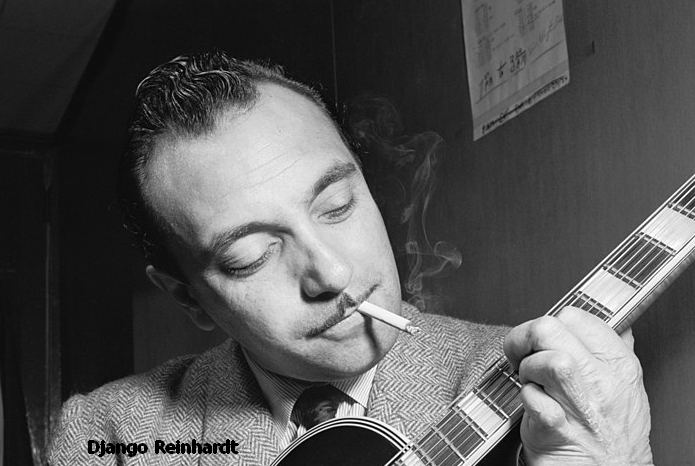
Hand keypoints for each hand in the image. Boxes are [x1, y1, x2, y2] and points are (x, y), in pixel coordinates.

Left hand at [504, 307, 652, 465]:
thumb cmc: (612, 436)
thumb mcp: (624, 387)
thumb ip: (612, 352)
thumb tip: (611, 324)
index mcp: (619, 364)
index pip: (575, 316)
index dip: (550, 322)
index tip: (543, 339)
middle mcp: (603, 382)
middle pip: (550, 328)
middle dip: (525, 339)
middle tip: (521, 356)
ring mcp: (580, 406)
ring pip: (545, 360)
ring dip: (526, 369)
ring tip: (532, 383)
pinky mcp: (556, 430)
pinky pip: (531, 397)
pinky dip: (525, 398)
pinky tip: (533, 406)